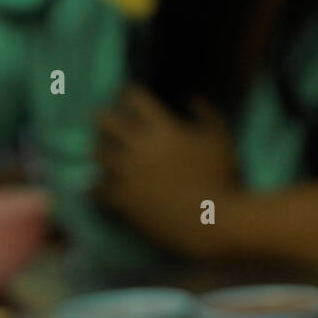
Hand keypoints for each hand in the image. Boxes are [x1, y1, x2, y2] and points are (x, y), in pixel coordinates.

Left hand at [94, 87, 241, 258]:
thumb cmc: (221, 179)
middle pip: (106, 120)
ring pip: (98, 153)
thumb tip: (193, 99)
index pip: (133, 97)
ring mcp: (127, 174)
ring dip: (101, 150)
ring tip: (104, 153)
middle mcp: (138, 146)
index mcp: (161, 127)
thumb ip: (207, 114)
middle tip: (109, 123)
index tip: (129, 99)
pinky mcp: (123, 201)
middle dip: (106, 118)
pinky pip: (97, 188)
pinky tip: (97, 186)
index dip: (130, 95)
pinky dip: (96, 185)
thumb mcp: (221, 138)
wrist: (212, 222)